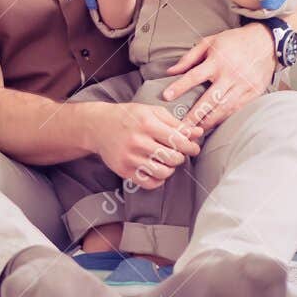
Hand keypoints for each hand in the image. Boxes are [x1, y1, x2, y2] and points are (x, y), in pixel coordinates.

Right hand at [86, 101, 202, 188]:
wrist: (98, 126)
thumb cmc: (129, 117)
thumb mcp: (152, 112)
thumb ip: (176, 123)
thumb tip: (198, 133)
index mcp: (147, 123)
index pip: (178, 140)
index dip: (190, 146)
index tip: (193, 148)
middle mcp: (138, 141)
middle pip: (173, 158)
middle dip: (180, 157)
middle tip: (176, 153)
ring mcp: (129, 157)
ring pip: (163, 173)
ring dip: (170, 169)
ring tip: (166, 162)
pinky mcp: (123, 170)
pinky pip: (149, 183)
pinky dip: (158, 179)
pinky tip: (156, 170)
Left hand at [161, 23, 272, 131]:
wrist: (266, 42)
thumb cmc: (234, 41)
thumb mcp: (210, 42)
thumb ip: (189, 57)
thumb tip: (170, 71)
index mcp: (217, 61)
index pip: (194, 76)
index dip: (180, 87)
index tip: (166, 97)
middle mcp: (230, 75)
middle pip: (209, 99)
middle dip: (194, 115)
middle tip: (181, 127)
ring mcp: (243, 86)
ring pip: (223, 108)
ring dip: (209, 122)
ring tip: (196, 131)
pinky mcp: (253, 93)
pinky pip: (237, 110)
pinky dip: (225, 119)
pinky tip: (215, 125)